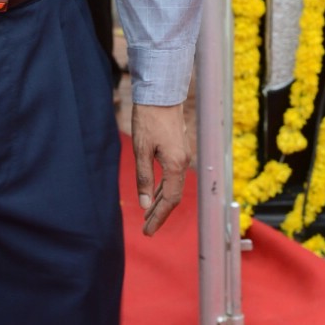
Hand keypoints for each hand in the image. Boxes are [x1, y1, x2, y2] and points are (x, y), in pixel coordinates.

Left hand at [131, 101, 188, 236]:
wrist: (161, 94)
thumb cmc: (148, 120)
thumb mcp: (141, 150)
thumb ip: (144, 178)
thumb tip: (144, 204)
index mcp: (175, 165)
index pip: (169, 199)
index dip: (158, 217)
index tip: (148, 230)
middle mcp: (183, 163)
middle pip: (174, 196)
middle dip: (160, 214)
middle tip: (147, 230)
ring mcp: (182, 157)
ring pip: (174, 187)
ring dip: (161, 202)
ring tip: (148, 216)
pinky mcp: (178, 151)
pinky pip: (173, 177)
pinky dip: (163, 189)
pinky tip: (154, 195)